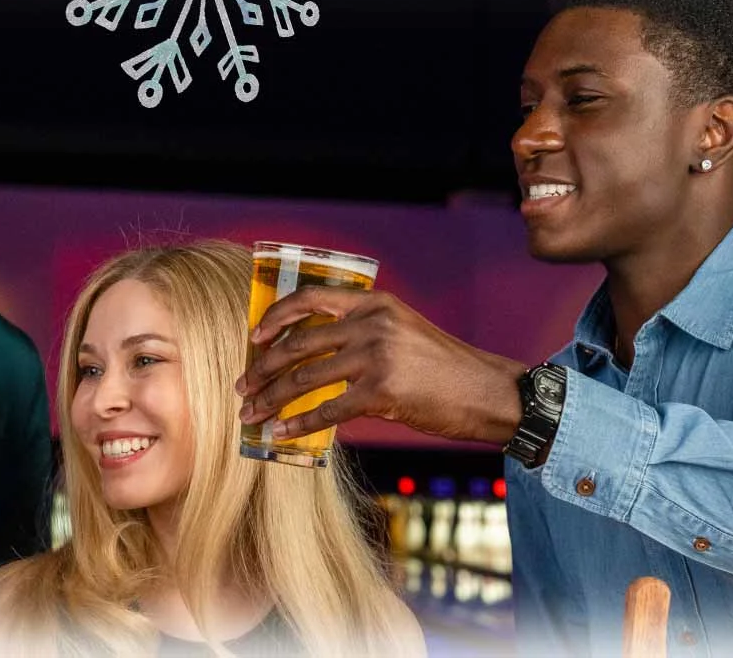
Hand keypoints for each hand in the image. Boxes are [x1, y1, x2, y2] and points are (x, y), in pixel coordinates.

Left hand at [234, 286, 528, 445]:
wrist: (489, 392)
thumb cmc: (445, 369)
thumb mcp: (403, 332)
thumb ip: (363, 333)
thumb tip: (312, 357)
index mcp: (375, 303)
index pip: (311, 298)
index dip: (276, 316)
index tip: (254, 337)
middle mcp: (372, 323)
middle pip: (299, 343)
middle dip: (263, 367)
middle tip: (243, 385)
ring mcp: (377, 356)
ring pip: (306, 378)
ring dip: (273, 398)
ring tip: (252, 413)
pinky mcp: (382, 392)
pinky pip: (328, 410)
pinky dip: (299, 424)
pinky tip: (281, 433)